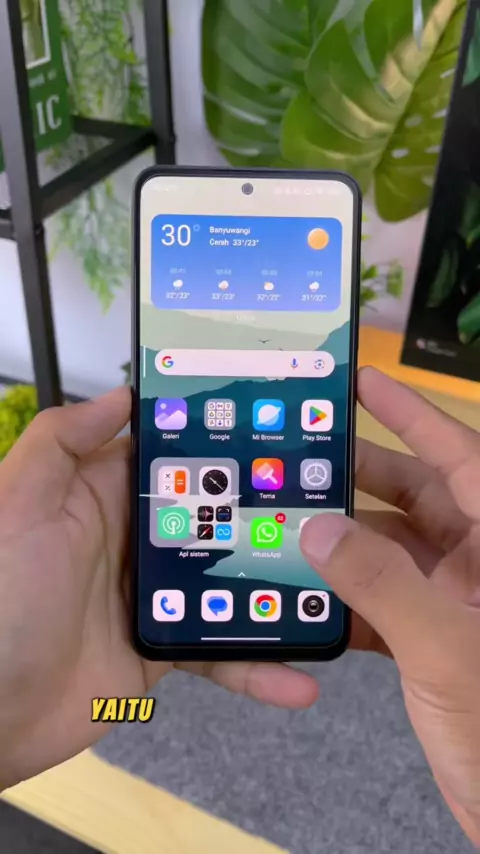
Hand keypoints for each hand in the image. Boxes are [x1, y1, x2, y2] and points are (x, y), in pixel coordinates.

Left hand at [0, 389, 317, 790]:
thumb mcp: (17, 503)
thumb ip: (61, 442)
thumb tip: (122, 395)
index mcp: (102, 495)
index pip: (172, 454)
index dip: (219, 437)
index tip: (278, 423)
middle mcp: (134, 539)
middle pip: (215, 515)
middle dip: (269, 509)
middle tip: (333, 503)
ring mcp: (153, 595)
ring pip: (230, 582)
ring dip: (277, 588)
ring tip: (333, 587)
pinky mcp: (162, 649)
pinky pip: (220, 652)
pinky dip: (258, 667)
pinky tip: (299, 677)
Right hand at [301, 368, 479, 845]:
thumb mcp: (447, 647)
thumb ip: (381, 584)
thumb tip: (317, 528)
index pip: (463, 458)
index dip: (415, 415)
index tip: (365, 383)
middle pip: (421, 500)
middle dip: (363, 477)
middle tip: (303, 457)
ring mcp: (461, 605)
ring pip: (395, 553)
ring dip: (345, 545)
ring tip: (287, 524)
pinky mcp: (439, 642)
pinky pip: (386, 603)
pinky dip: (348, 598)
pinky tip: (306, 594)